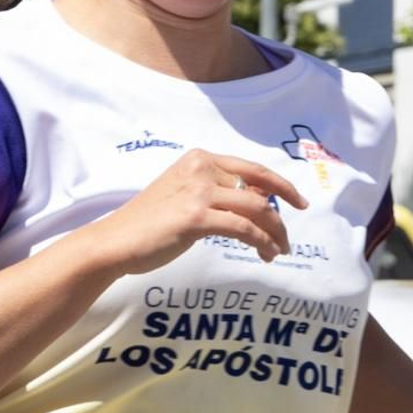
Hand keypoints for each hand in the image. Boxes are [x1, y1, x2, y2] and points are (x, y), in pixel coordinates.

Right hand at [88, 149, 306, 273]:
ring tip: (277, 252)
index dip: (279, 185)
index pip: (251, 168)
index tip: (297, 202)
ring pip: (256, 209)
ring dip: (274, 233)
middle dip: (280, 215)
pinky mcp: (196, 216)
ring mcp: (198, 191)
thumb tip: (251, 204)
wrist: (115, 241)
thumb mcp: (182, 195)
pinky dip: (261, 242)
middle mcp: (201, 167)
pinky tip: (265, 254)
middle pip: (259, 189)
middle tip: (288, 239)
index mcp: (199, 158)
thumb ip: (212, 192)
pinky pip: (244, 228)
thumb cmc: (147, 224)